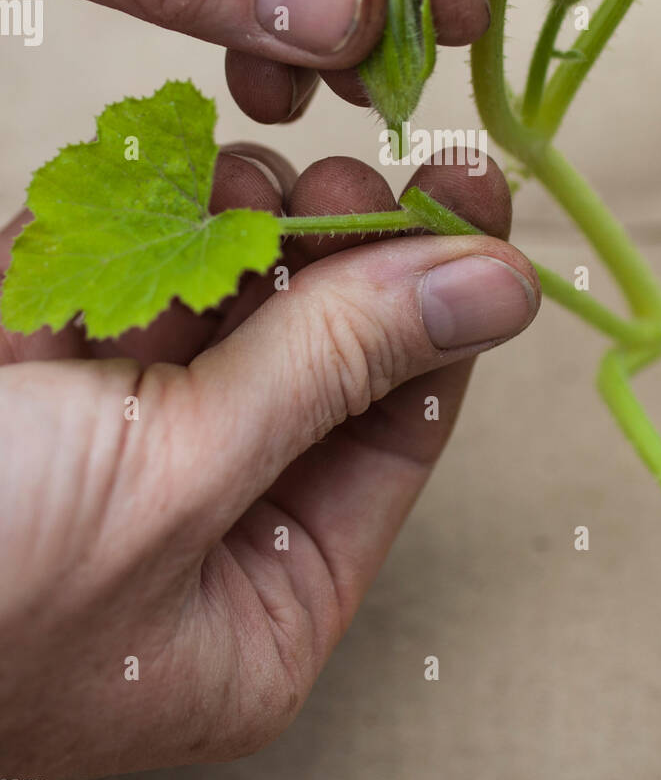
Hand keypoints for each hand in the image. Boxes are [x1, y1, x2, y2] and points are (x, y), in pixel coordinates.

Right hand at [0, 148, 537, 778]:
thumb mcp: (172, 476)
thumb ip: (332, 369)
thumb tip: (494, 290)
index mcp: (254, 604)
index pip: (396, 428)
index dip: (438, 306)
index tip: (472, 197)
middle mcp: (188, 530)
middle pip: (309, 358)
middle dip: (322, 259)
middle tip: (340, 175)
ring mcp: (99, 450)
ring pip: (208, 305)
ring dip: (211, 235)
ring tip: (208, 194)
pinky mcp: (27, 380)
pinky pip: (103, 289)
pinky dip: (102, 242)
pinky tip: (84, 232)